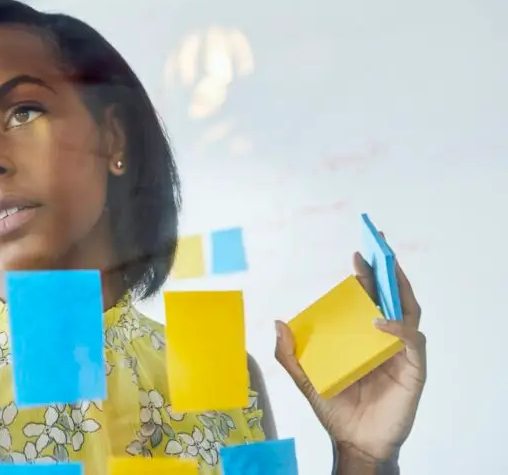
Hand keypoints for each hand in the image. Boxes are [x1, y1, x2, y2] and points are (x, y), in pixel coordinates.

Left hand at [274, 242, 425, 463]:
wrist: (355, 442)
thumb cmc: (335, 411)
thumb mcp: (304, 379)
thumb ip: (289, 354)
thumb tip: (278, 323)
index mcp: (362, 337)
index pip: (368, 300)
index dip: (365, 278)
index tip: (357, 256)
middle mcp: (384, 340)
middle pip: (392, 298)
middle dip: (387, 272)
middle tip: (378, 248)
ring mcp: (401, 354)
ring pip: (409, 313)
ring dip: (400, 289)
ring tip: (387, 269)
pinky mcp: (413, 370)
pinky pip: (413, 342)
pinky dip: (399, 329)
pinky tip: (380, 322)